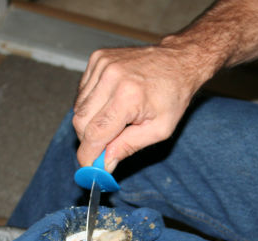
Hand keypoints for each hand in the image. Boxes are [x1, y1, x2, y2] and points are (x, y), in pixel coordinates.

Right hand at [73, 44, 204, 170]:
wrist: (178, 61)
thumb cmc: (173, 95)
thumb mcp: (159, 130)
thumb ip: (128, 147)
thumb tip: (104, 164)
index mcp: (128, 96)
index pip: (95, 133)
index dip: (88, 154)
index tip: (88, 166)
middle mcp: (111, 77)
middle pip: (80, 121)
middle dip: (88, 139)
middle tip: (103, 146)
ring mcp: (103, 65)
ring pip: (79, 107)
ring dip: (90, 121)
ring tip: (114, 119)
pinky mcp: (98, 58)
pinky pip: (82, 91)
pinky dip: (91, 103)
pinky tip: (110, 102)